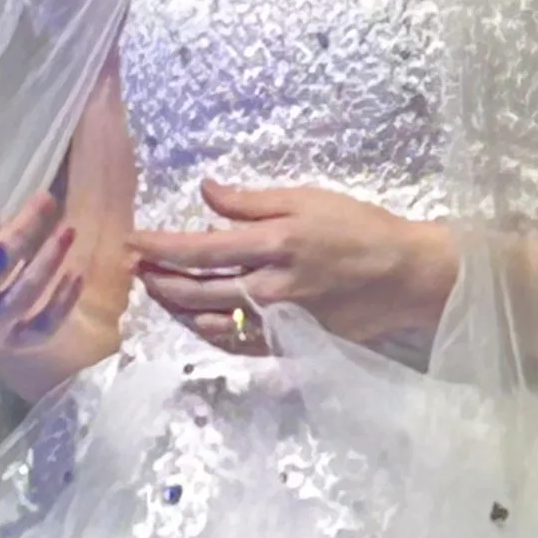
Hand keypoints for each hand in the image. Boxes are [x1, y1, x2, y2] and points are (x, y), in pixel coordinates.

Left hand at [129, 179, 458, 354]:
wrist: (405, 277)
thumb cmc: (360, 229)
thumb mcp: (307, 199)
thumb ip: (252, 202)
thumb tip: (205, 192)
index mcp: (273, 246)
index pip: (199, 251)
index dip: (160, 248)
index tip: (133, 241)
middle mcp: (269, 289)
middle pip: (196, 292)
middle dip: (157, 280)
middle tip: (134, 269)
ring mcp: (278, 322)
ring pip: (210, 323)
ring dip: (176, 309)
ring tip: (157, 292)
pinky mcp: (290, 343)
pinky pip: (236, 345)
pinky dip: (208, 333)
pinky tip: (196, 320)